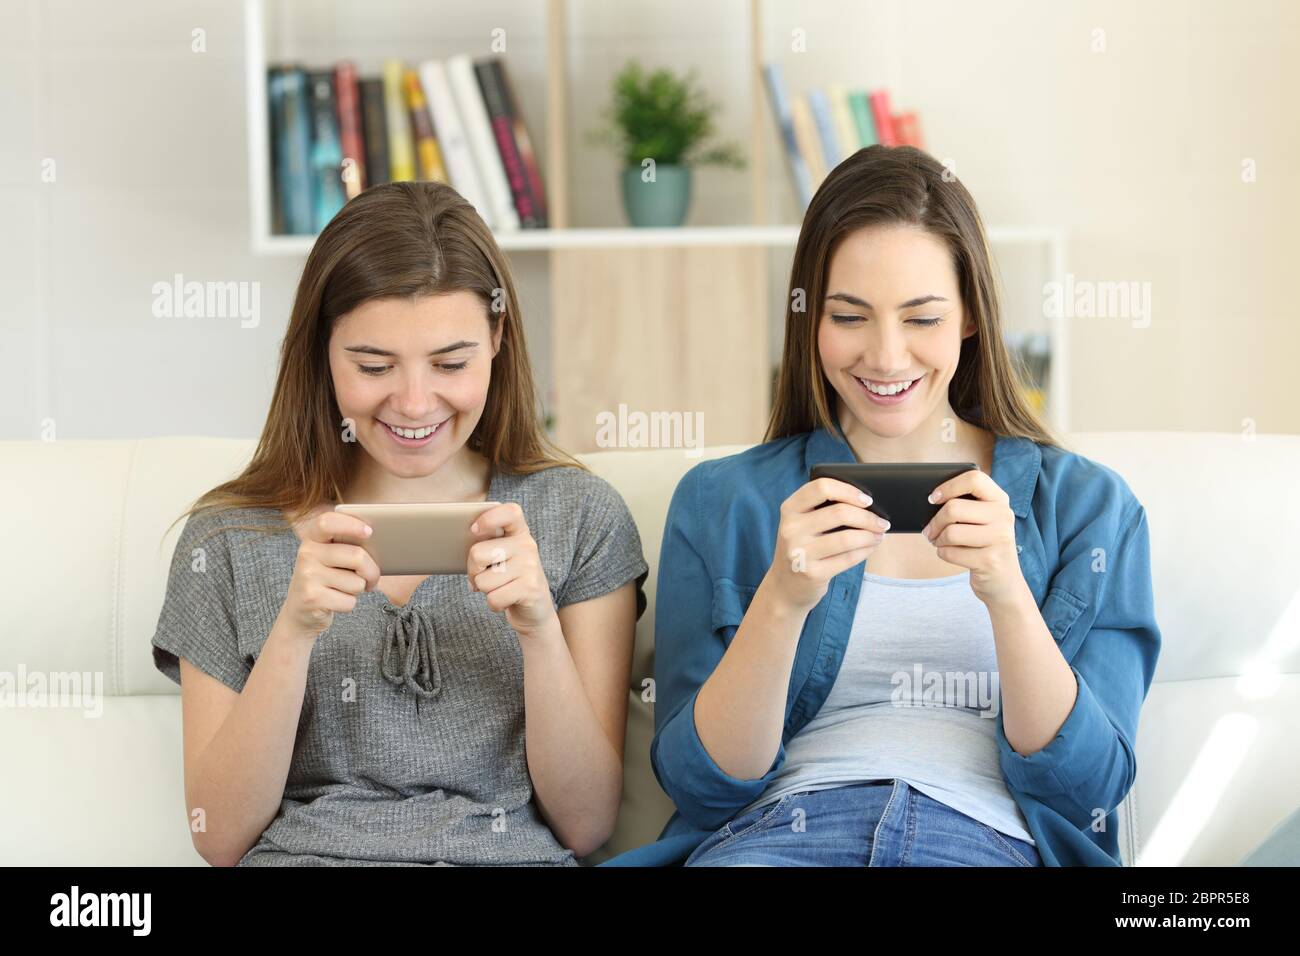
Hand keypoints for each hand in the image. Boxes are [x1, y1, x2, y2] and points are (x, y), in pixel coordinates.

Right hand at [278, 509, 381, 639]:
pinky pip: (349, 601)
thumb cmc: (326, 579)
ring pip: (356, 582)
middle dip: (372, 571)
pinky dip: (349, 604)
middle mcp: (306, 554)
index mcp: (312, 539)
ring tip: (345, 589)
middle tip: (371, 578)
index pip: (327, 522)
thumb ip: (348, 546)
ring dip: (358, 589)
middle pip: (357, 556)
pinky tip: (336, 601)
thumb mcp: (331, 558)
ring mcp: (307, 576)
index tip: (369, 531)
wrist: (299, 611)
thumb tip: (382, 544)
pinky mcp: (312, 598)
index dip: (350, 524)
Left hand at [467, 502, 557, 637]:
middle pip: (477, 553)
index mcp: (519, 531)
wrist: (535, 607)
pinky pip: (494, 598)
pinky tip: (505, 599)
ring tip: (499, 587)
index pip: (509, 512)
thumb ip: (485, 544)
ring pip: (483, 581)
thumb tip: (454, 545)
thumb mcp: (500, 555)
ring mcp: (530, 566)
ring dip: (485, 590)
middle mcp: (527, 545)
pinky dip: (494, 604)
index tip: (474, 530)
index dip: (489, 519)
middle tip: (483, 575)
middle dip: (472, 570)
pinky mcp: (530, 589)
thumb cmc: (508, 576)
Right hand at [764, 477, 889, 614]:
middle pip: (839, 513)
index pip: (821, 487)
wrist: (785, 586)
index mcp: (789, 509)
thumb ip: (822, 509)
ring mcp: (800, 553)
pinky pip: (848, 558)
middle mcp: (790, 529)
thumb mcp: (801, 524)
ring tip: (879, 535)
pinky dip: (865, 551)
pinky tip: (870, 547)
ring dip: (870, 536)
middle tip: (882, 522)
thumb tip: (866, 502)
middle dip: (868, 517)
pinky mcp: (812, 573)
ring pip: (847, 538)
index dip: (848, 490)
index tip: (867, 500)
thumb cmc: (803, 547)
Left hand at [921, 469, 1026, 607]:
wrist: (1004, 582)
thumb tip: (931, 499)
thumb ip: (966, 506)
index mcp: (1000, 500)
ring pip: (950, 532)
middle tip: (929, 530)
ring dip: (938, 539)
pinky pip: (951, 552)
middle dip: (934, 522)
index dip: (949, 486)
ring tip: (939, 542)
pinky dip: (943, 554)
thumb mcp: (983, 521)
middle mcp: (1003, 516)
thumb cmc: (984, 545)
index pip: (974, 479)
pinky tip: (950, 554)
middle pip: (954, 508)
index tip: (933, 498)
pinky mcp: (990, 561)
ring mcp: (999, 539)